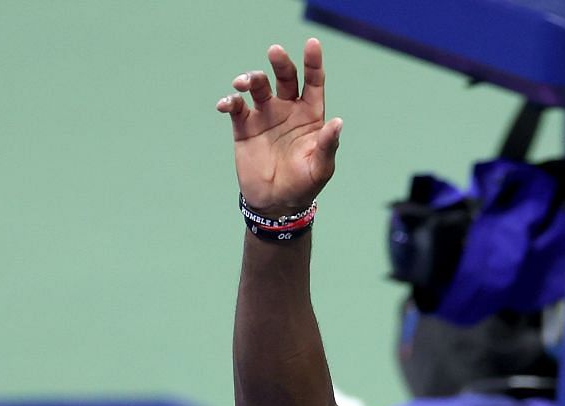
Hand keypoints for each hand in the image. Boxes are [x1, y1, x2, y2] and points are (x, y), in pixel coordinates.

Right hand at [217, 39, 342, 216]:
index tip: (312, 44)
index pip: (314, 83)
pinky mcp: (244, 126)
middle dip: (280, 63)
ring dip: (251, 79)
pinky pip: (236, 107)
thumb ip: (327, 145)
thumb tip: (337, 122)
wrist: (275, 204)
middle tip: (274, 51)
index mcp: (310, 115)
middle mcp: (287, 109)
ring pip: (258, 87)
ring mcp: (265, 116)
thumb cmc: (304, 186)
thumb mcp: (320, 168)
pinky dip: (230, 101)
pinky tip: (227, 104)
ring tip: (245, 84)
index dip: (314, 63)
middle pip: (284, 77)